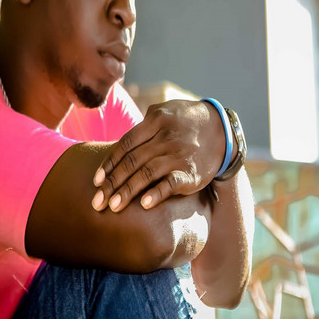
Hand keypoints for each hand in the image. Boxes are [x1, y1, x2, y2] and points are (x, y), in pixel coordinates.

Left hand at [91, 100, 226, 211]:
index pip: (126, 145)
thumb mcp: (166, 112)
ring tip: (113, 206)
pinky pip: (171, 183)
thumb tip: (119, 146)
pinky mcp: (192, 172)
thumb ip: (143, 125)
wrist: (222, 131)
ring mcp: (179, 155)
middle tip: (97, 202)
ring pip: (147, 173)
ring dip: (128, 191)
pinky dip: (157, 193)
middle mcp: (166, 138)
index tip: (96, 182)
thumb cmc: (186, 123)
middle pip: (132, 161)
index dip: (109, 164)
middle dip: (112, 183)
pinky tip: (144, 205)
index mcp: (156, 121)